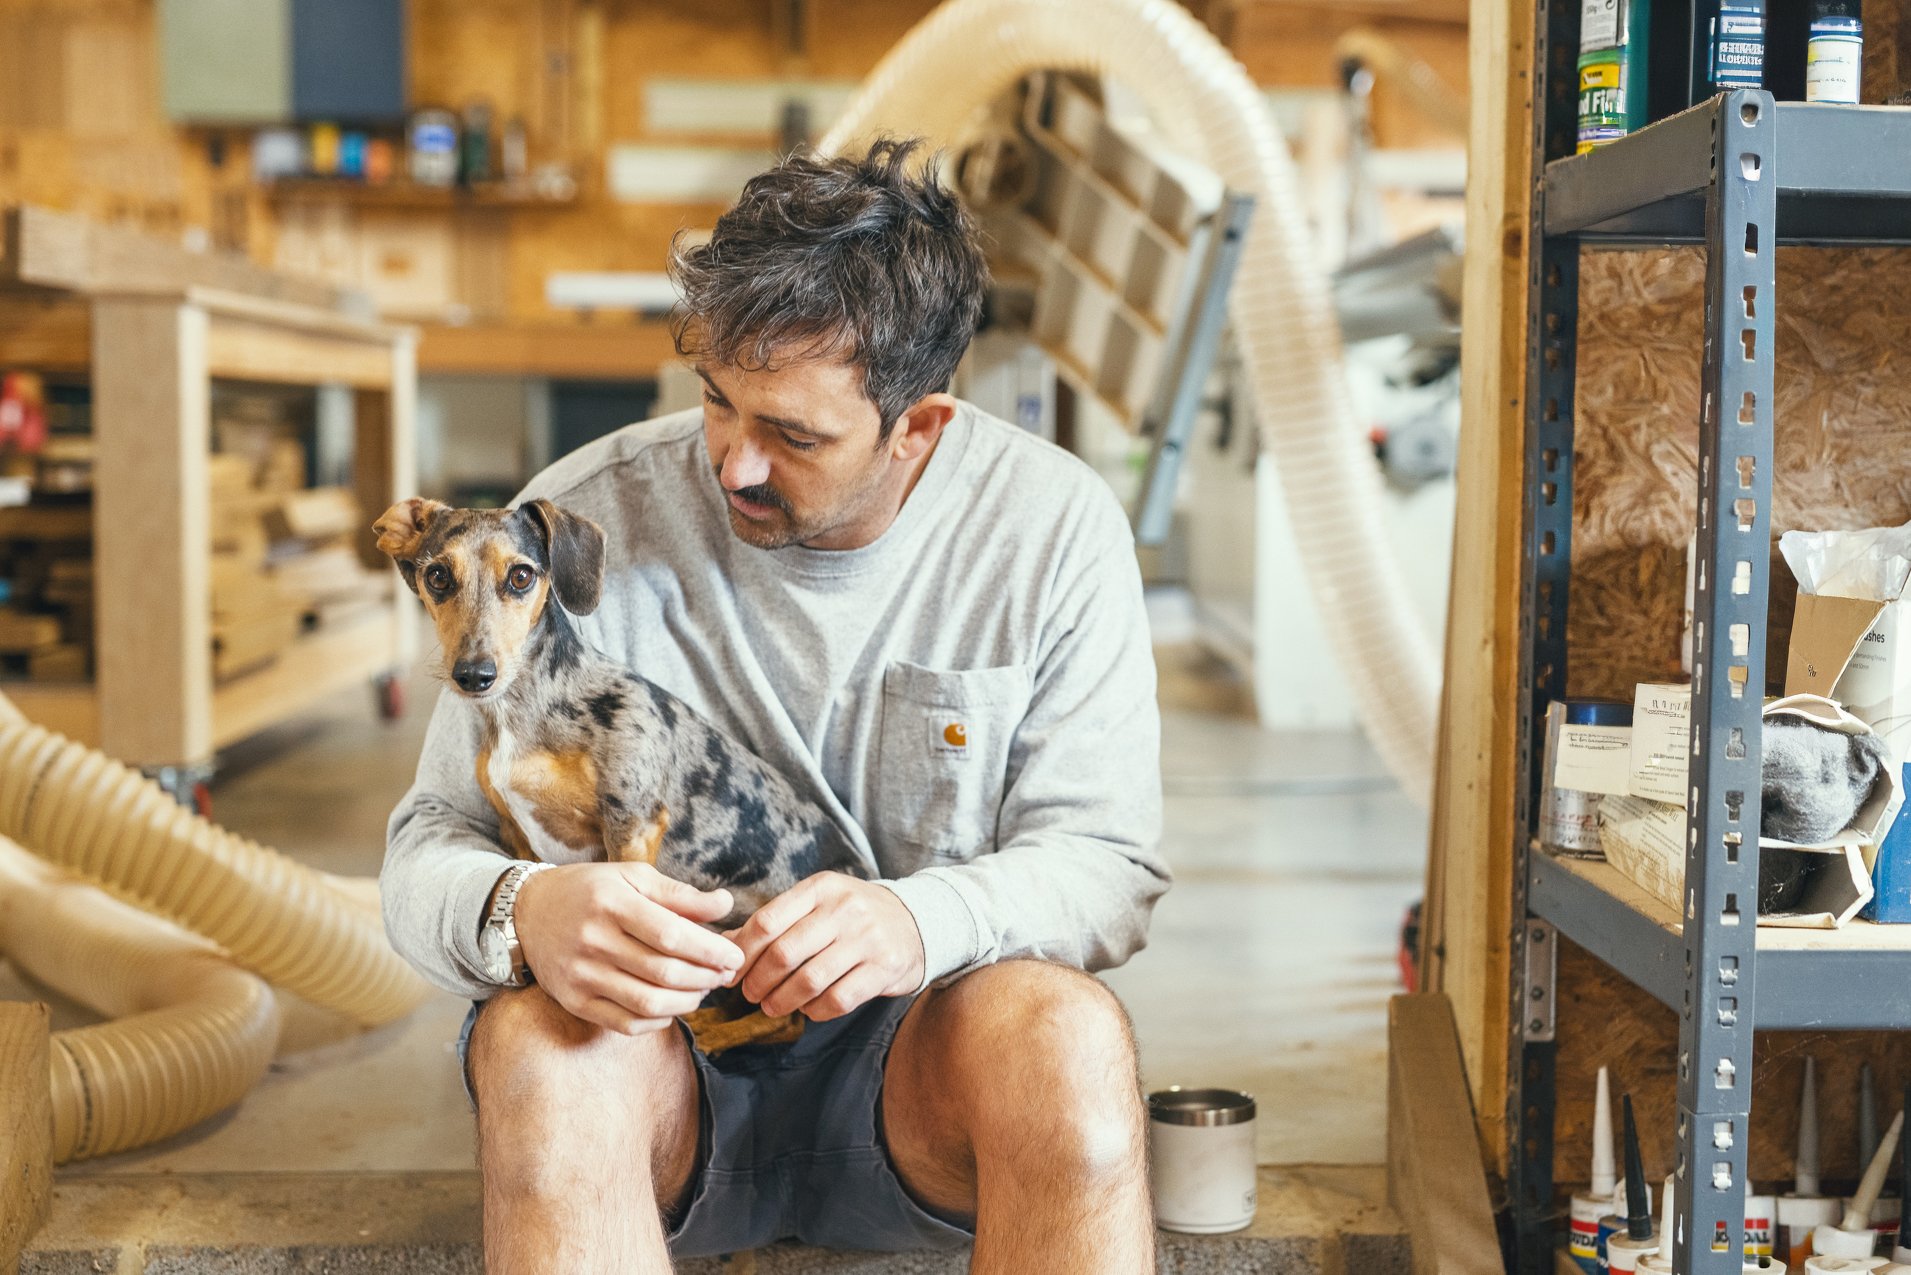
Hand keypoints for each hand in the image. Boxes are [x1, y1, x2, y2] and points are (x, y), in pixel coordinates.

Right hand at [512, 861, 744, 1035]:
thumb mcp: (632, 877)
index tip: (735, 956)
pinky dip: (658, 1020)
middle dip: (706, 977)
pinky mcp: (574, 1001)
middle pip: (664, 972)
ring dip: (687, 1002)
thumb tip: (725, 905)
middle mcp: (594, 941)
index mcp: (612, 904)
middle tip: (726, 974)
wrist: (527, 912)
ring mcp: (581, 976)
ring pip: (648, 1002)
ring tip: (704, 989)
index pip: (671, 935)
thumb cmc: (590, 890)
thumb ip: (680, 895)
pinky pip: (625, 1023)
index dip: (710, 950)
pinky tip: (673, 1006)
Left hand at [728, 872, 925, 1020]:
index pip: (768, 921)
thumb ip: (776, 921)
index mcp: (821, 888)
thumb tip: (726, 945)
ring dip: (782, 1001)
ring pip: (809, 980)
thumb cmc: (853, 915)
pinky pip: (838, 999)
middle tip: (750, 995)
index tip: (732, 973)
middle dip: (758, 982)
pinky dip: (816, 1010)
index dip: (742, 954)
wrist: (917, 921)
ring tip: (772, 1006)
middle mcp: (845, 909)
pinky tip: (809, 1009)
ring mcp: (868, 939)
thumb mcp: (818, 903)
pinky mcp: (885, 968)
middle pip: (783, 953)